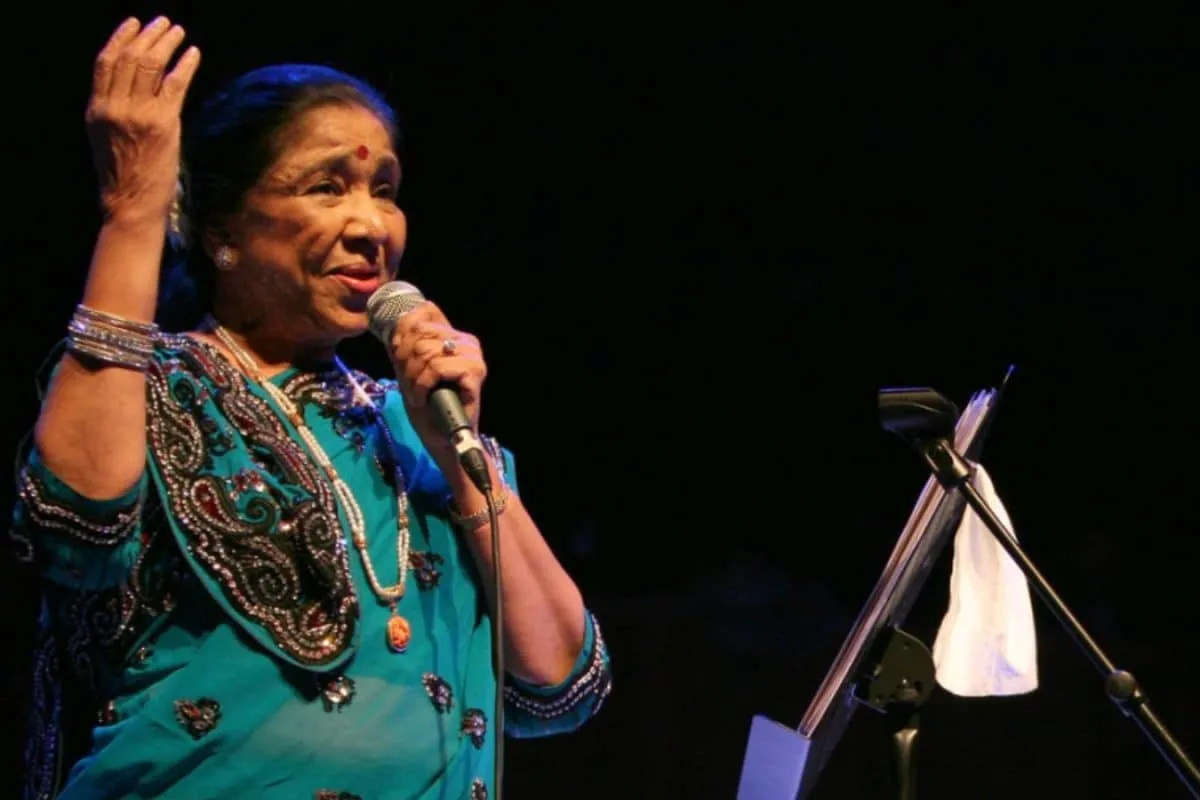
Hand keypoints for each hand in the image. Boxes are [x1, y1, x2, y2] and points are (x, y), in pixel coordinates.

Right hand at [86, 16, 200, 225]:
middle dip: (148, 35)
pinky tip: (193, 54)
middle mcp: (114, 107)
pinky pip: (175, 84)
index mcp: (97, 110)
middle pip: (129, 57)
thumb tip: (135, 88)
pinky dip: (185, 65)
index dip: (120, 38)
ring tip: (179, 32)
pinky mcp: (163, 124)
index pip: (105, 62)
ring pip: (151, 65)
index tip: (133, 24)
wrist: (131, 205)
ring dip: (167, 44)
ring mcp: (138, 114)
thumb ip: (116, 112)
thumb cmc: (124, 177)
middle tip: (164, 23)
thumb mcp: (107, 138)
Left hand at [388, 303, 486, 473]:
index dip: (404, 330)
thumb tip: (390, 325)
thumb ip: (403, 346)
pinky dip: (422, 385)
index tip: (399, 355)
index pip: (425, 312)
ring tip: (418, 393)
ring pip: (426, 351)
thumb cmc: (428, 406)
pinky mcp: (474, 372)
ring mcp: (473, 356)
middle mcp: (467, 341)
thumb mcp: (408, 369)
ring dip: (413, 377)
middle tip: (410, 384)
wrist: (443, 438)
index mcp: (454, 335)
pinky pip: (435, 368)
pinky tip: (423, 398)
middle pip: (420, 334)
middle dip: (406, 361)